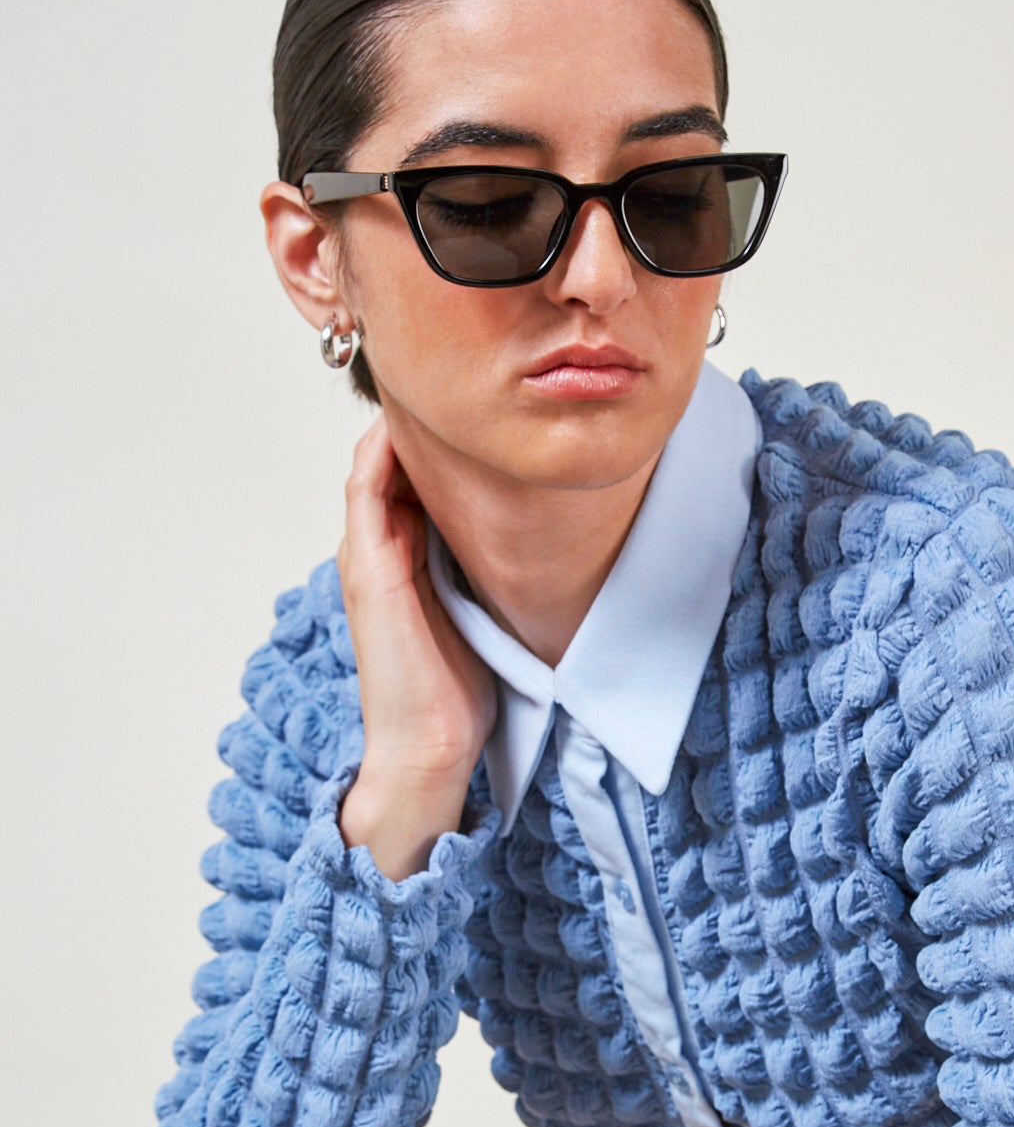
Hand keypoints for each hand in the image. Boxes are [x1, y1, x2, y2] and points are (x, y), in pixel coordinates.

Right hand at [336, 409, 496, 795]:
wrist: (429, 747)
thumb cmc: (456, 694)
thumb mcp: (480, 611)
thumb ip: (485, 569)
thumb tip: (533, 534)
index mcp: (402, 559)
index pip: (412, 478)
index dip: (440, 441)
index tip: (479, 409)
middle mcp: (377, 551)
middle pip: (391, 463)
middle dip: (420, 422)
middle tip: (457, 379)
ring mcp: (366, 558)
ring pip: (374, 466)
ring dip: (398, 425)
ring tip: (432, 381)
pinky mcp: (368, 570)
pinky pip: (366, 491)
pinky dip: (382, 452)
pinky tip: (408, 423)